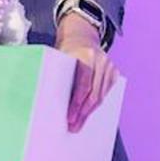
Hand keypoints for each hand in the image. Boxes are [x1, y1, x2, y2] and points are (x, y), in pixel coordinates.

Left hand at [55, 12, 118, 132]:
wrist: (81, 34)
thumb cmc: (66, 48)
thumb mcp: (60, 55)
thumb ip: (58, 71)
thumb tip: (46, 96)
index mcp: (85, 55)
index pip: (83, 84)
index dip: (76, 103)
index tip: (70, 118)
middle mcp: (100, 60)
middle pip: (93, 93)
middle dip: (83, 113)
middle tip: (74, 126)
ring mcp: (109, 65)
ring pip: (101, 96)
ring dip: (90, 112)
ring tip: (79, 123)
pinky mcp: (114, 71)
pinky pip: (107, 92)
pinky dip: (98, 104)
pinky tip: (89, 113)